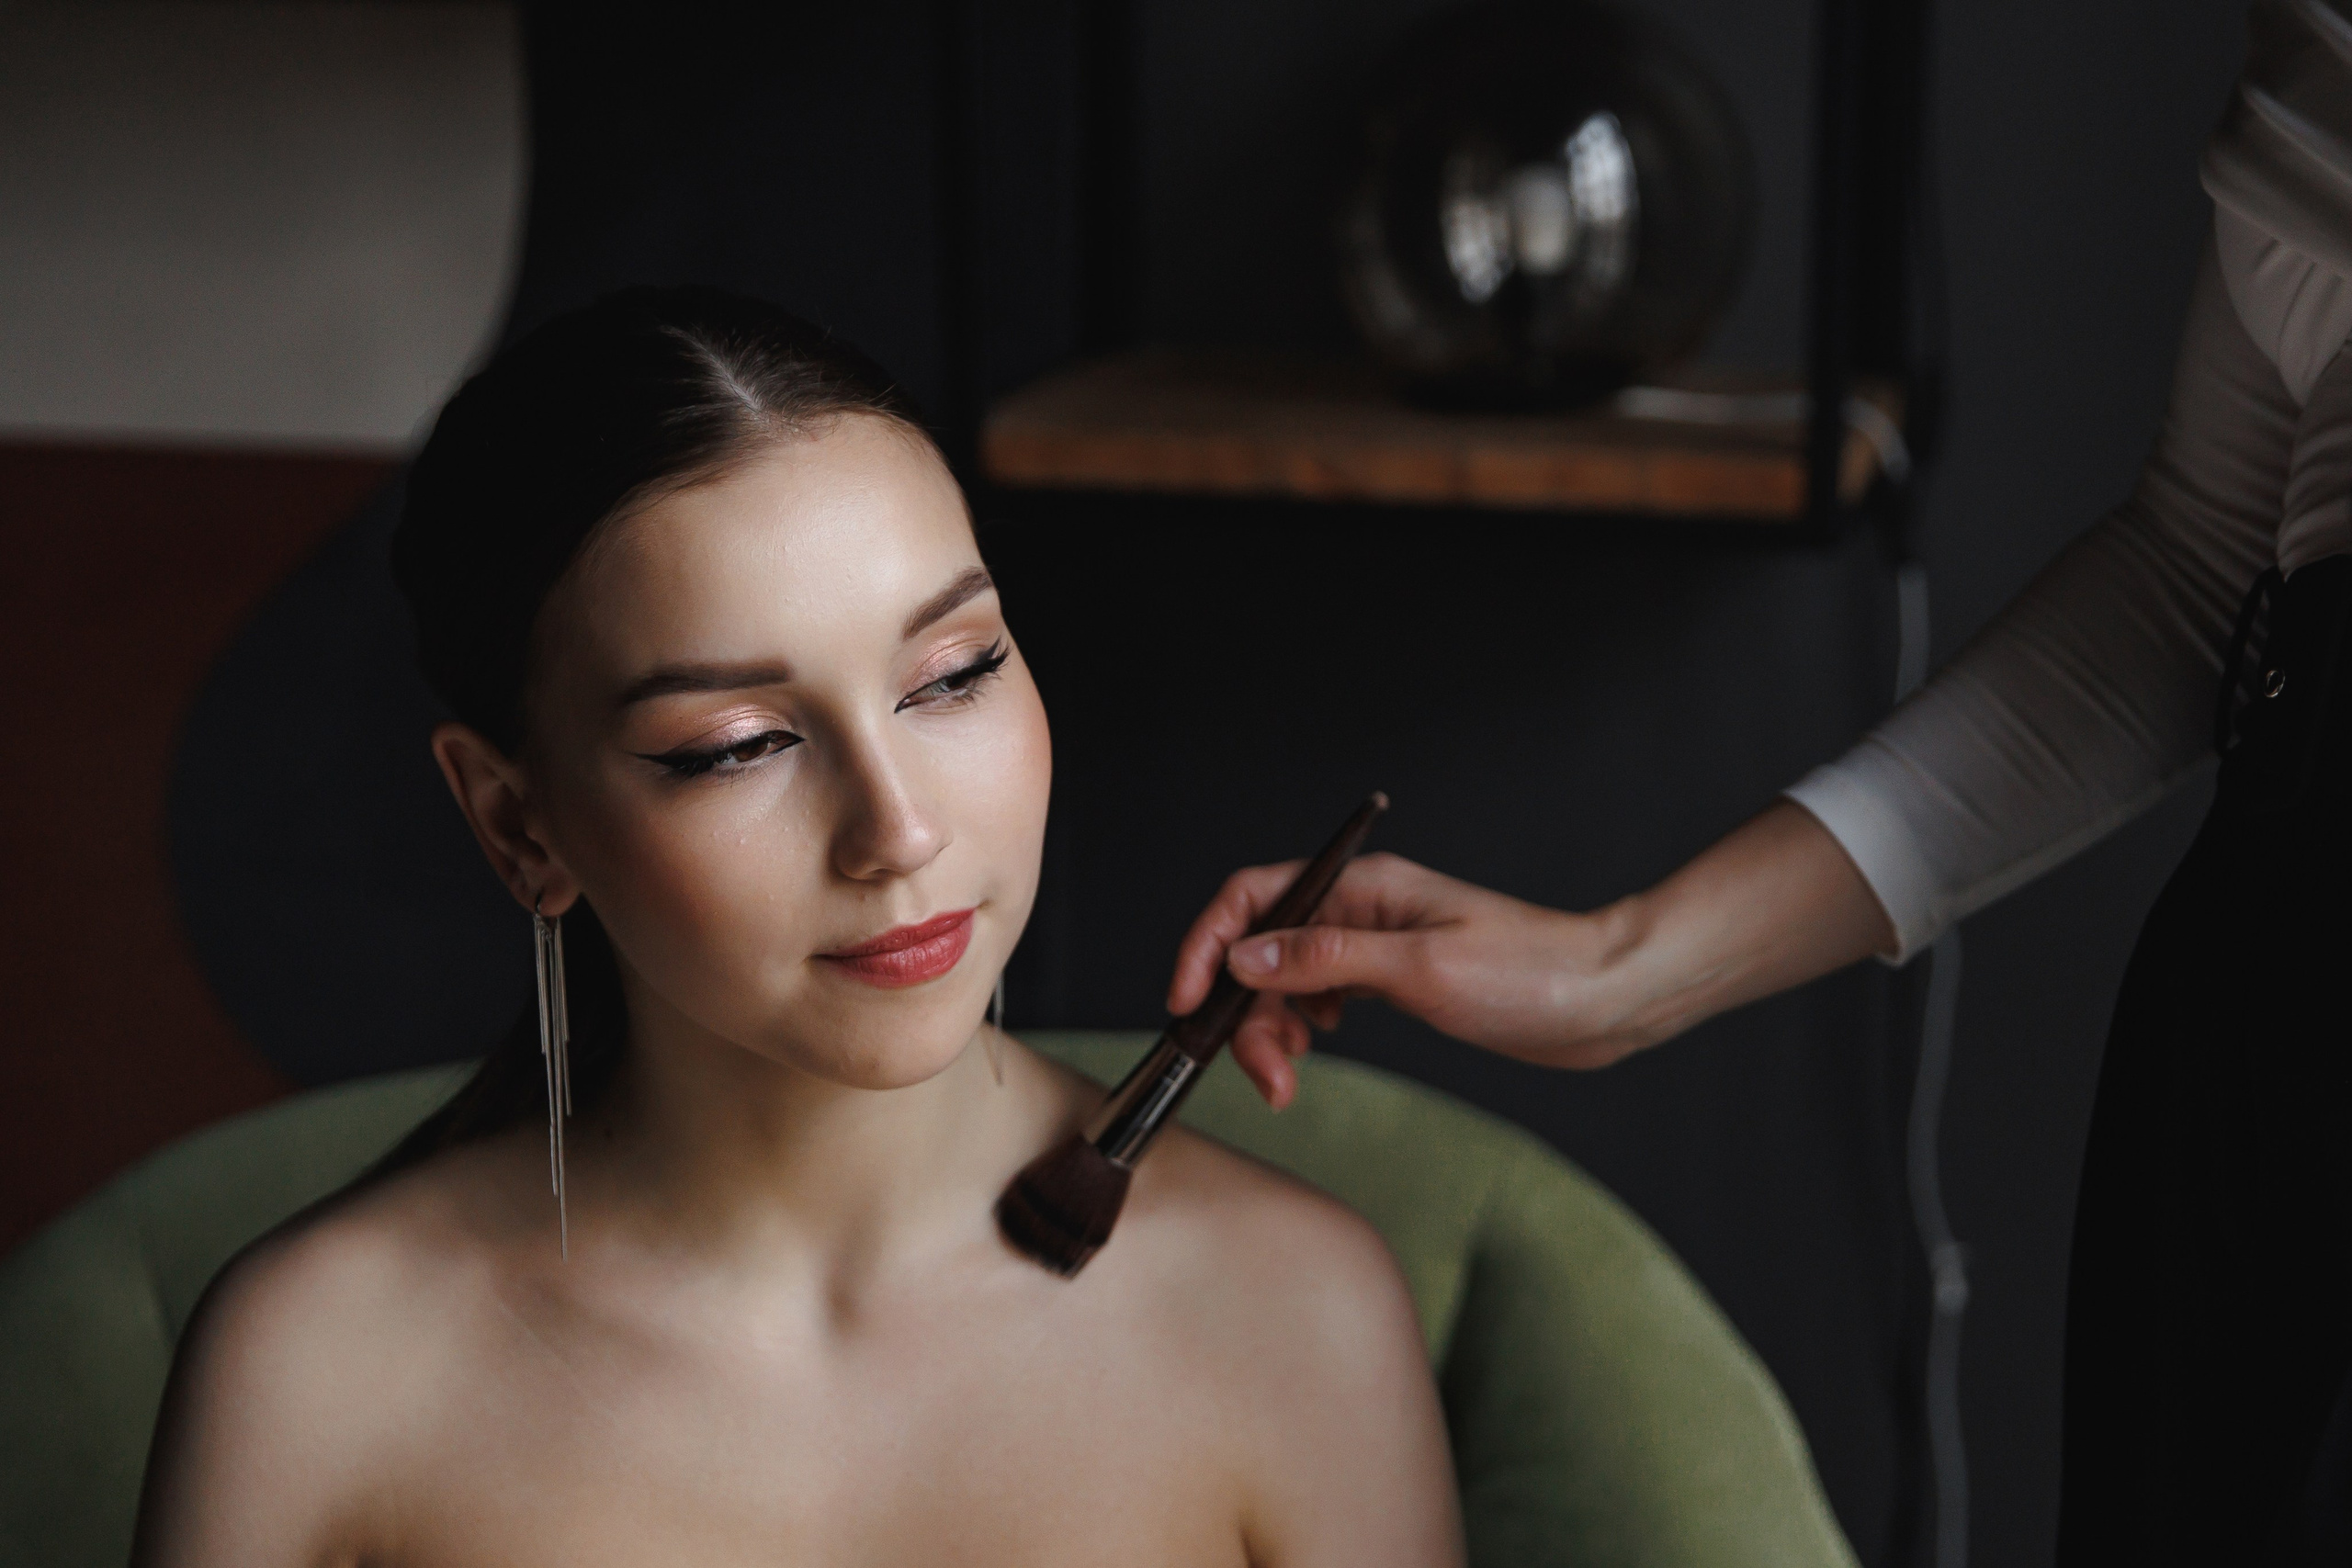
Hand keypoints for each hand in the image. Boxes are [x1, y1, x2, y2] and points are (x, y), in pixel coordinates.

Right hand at [1165, 802, 1895, 1107]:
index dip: (1206, 945)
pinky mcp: (1394, 980)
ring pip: (1286, 980)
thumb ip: (1326, 962)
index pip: (1252, 897)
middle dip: (1244, 1012)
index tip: (1187, 1002)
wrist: (1607, 999)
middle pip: (1261, 948)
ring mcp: (1377, 945)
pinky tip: (1317, 1049)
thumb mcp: (1423, 970)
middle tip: (1264, 1077)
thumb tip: (1243, 956)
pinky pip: (1319, 997)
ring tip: (1288, 1079)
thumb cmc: (1534, 974)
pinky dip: (1302, 1028)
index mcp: (1364, 889)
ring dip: (1272, 1030)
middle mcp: (1362, 910)